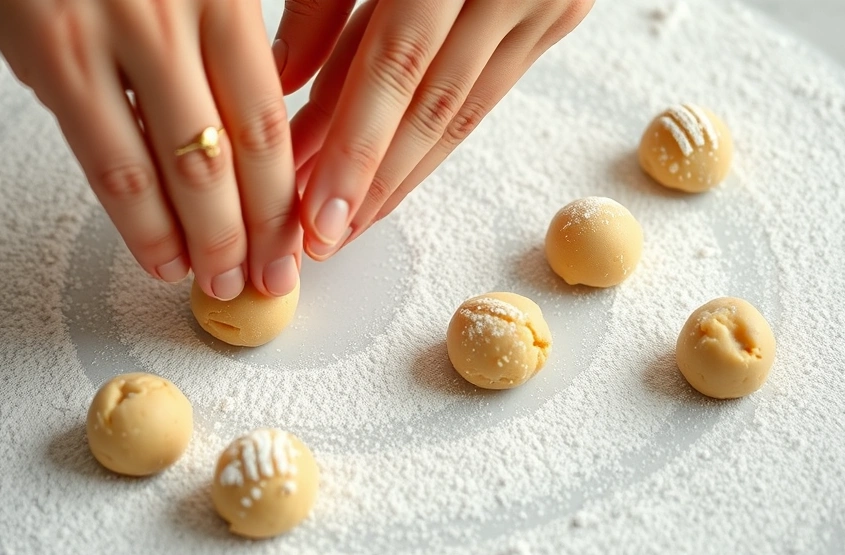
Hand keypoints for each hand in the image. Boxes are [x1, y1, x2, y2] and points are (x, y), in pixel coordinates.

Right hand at [0, 0, 310, 299]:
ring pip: (176, 166)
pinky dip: (138, 221)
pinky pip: (106, 157)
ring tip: (220, 281)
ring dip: (204, 240)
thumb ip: (225, 37)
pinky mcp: (50, 48)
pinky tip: (160, 254)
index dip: (287, 191)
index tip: (298, 237)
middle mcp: (179, 11)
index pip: (270, 117)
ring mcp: (115, 29)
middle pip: (236, 152)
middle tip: (270, 277)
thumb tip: (248, 128)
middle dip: (259, 230)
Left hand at [280, 0, 595, 259]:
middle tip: (322, 240)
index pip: (398, 66)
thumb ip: (325, 3)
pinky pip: (489, 95)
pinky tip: (397, 176)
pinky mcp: (560, 17)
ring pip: (466, 114)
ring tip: (352, 224)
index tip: (310, 211)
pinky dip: (438, 141)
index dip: (353, 145)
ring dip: (405, 177)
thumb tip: (284, 87)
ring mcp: (548, 3)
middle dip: (373, 183)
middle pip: (435, 109)